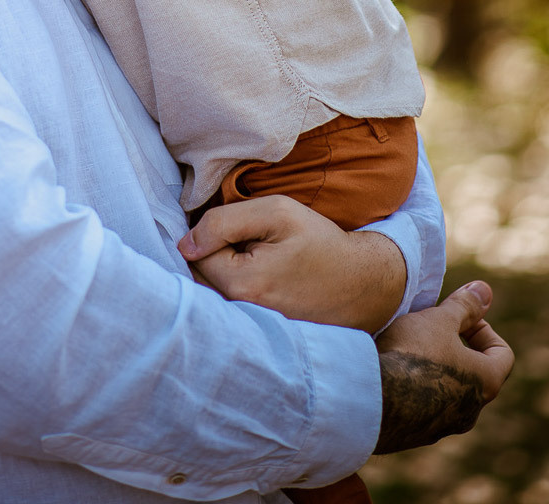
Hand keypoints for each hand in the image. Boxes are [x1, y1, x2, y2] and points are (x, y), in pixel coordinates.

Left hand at [178, 194, 405, 332]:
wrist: (363, 284)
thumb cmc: (319, 242)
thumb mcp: (276, 213)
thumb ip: (224, 221)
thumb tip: (185, 244)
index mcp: (242, 285)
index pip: (196, 253)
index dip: (210, 232)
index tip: (235, 227)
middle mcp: (242, 315)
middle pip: (199, 278)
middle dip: (211, 256)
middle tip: (244, 243)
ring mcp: (250, 330)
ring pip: (213, 294)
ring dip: (221, 274)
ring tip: (254, 260)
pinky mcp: (260, 336)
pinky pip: (231, 309)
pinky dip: (236, 291)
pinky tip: (260, 279)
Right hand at [375, 279, 512, 451]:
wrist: (375, 398)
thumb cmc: (414, 354)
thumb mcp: (439, 320)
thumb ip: (464, 305)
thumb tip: (485, 290)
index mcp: (486, 383)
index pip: (503, 354)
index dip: (484, 329)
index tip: (460, 317)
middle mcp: (470, 411)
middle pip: (473, 374)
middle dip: (455, 347)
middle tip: (430, 328)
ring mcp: (441, 427)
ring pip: (446, 393)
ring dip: (433, 369)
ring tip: (406, 347)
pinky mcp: (413, 435)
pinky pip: (419, 407)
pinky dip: (411, 388)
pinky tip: (389, 370)